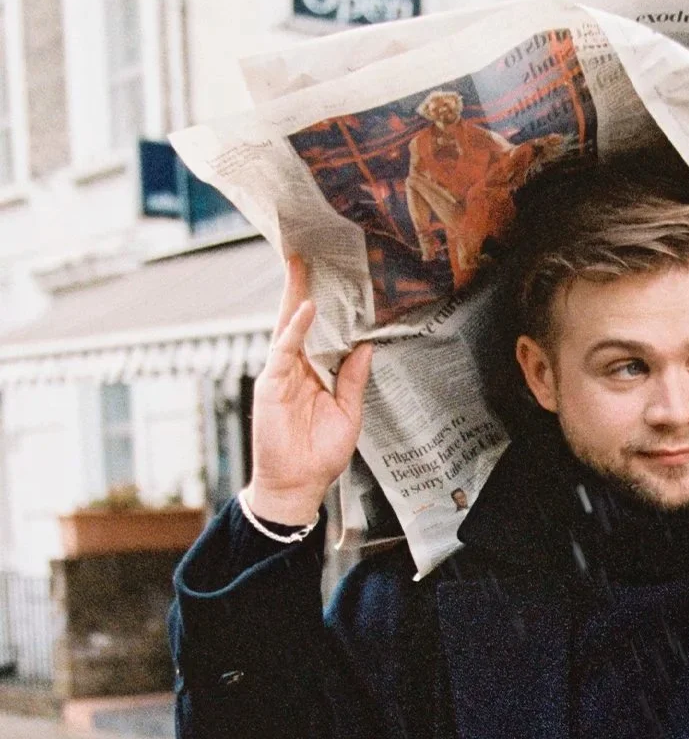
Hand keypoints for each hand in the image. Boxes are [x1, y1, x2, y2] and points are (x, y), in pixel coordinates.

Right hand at [248, 255, 373, 522]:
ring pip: (289, 326)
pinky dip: (295, 328)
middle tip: (311, 254)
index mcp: (316, 372)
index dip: (327, 306)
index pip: (321, 332)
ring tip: (303, 265)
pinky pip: (283, 349)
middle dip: (304, 288)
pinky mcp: (271, 383)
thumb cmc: (321, 454)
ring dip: (296, 296)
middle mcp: (297, 367)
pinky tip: (306, 309)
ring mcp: (281, 373)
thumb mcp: (348, 412)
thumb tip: (367, 347)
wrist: (299, 484)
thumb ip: (353, 378)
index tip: (336, 279)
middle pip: (300, 320)